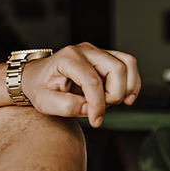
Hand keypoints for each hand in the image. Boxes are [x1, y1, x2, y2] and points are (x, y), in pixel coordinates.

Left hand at [20, 43, 140, 126]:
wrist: (37, 77)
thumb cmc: (40, 88)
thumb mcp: (44, 101)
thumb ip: (65, 106)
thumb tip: (89, 108)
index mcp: (68, 58)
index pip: (92, 80)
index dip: (98, 104)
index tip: (94, 120)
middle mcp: (85, 50)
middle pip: (116, 69)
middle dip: (114, 95)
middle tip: (99, 109)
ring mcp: (97, 52)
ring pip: (127, 64)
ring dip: (126, 88)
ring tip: (111, 103)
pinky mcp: (106, 57)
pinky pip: (128, 65)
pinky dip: (132, 82)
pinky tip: (125, 98)